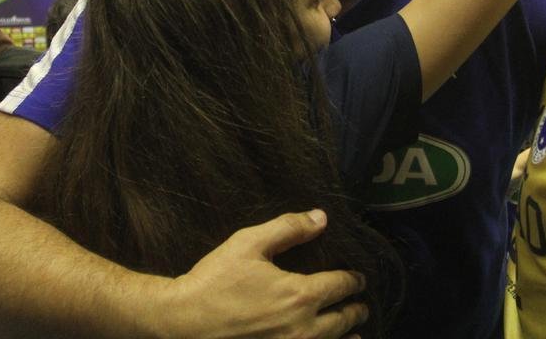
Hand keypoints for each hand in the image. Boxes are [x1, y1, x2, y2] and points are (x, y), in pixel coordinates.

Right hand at [160, 210, 367, 338]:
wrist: (184, 321)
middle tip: (362, 304)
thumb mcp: (250, 243)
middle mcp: (302, 327)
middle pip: (342, 319)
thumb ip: (289, 228)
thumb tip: (321, 218)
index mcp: (300, 295)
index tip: (360, 278)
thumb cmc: (215, 280)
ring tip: (357, 332)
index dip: (354, 280)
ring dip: (348, 335)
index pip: (340, 286)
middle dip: (355, 309)